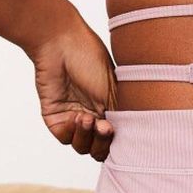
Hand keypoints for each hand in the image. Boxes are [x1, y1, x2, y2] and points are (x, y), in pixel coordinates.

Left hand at [26, 3, 117, 161]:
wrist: (60, 44)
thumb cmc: (91, 59)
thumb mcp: (116, 92)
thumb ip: (124, 117)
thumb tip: (137, 140)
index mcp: (110, 110)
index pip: (116, 140)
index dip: (120, 143)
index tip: (121, 133)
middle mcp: (93, 116)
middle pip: (100, 149)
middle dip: (103, 143)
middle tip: (105, 127)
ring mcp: (73, 118)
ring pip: (82, 147)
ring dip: (88, 137)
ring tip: (89, 119)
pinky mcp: (55, 118)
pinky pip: (65, 138)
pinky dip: (73, 133)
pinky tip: (77, 117)